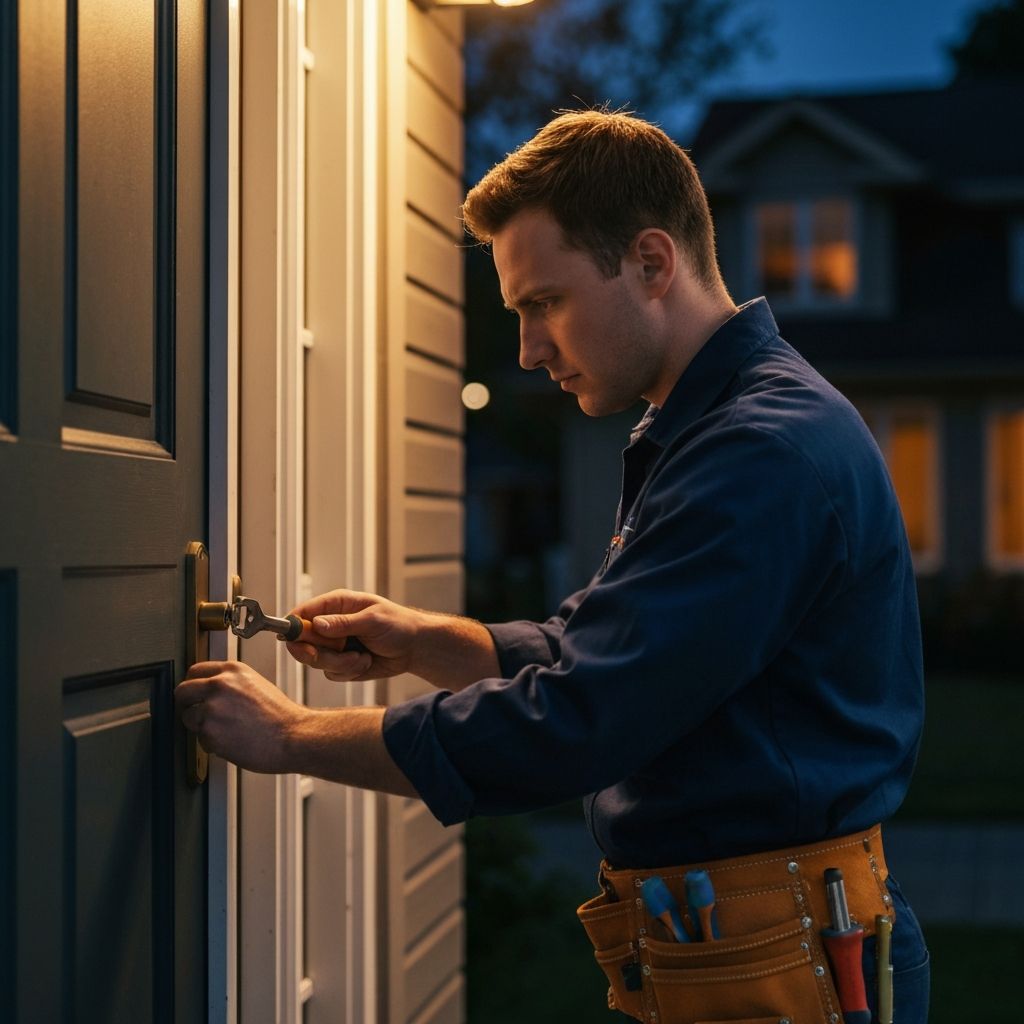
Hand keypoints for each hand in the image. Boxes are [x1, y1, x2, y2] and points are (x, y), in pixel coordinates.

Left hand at [175, 660, 304, 773]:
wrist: (292, 736)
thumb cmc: (280, 716)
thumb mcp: (256, 684)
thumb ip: (231, 683)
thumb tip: (211, 691)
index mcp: (232, 670)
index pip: (195, 671)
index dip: (193, 685)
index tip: (194, 693)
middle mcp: (219, 685)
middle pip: (182, 691)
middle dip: (187, 704)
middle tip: (197, 713)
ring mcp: (212, 708)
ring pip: (187, 717)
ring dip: (199, 726)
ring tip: (222, 730)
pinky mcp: (209, 731)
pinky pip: (199, 738)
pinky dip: (210, 743)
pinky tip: (230, 740)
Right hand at [284, 589, 423, 681]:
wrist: (415, 648)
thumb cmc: (398, 625)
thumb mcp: (372, 620)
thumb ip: (343, 623)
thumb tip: (316, 624)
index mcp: (336, 605)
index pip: (302, 613)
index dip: (293, 627)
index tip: (295, 640)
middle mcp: (330, 625)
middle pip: (301, 641)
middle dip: (317, 652)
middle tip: (335, 653)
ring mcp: (334, 646)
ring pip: (316, 661)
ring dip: (340, 664)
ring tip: (362, 657)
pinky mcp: (340, 663)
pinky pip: (331, 673)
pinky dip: (349, 671)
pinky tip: (365, 662)